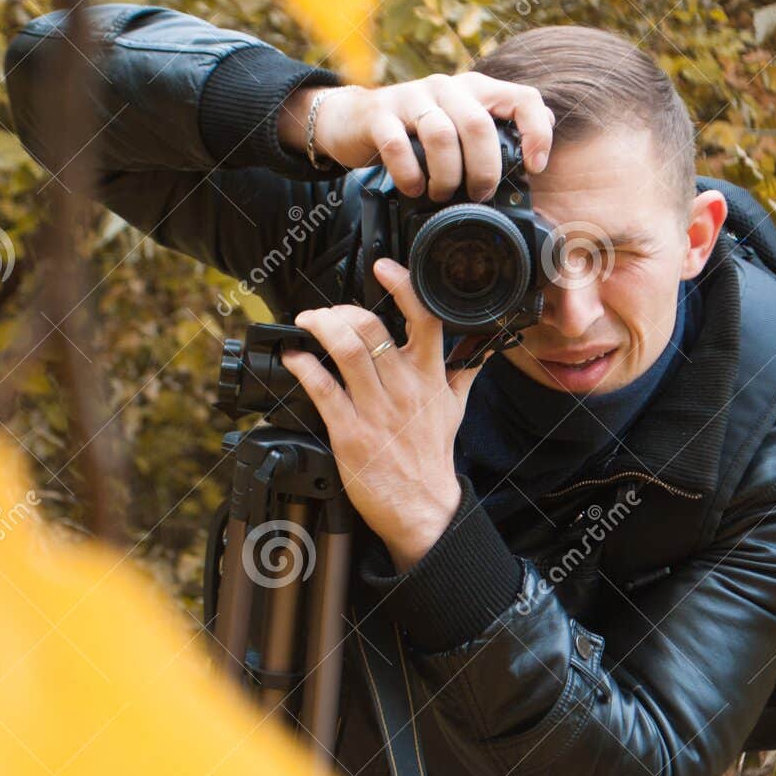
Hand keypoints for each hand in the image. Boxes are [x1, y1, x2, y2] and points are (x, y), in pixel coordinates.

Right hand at [277, 74, 553, 201]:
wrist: (352, 120)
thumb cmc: (415, 132)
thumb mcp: (459, 124)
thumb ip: (496, 130)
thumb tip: (545, 136)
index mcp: (475, 88)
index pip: (523, 98)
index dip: (536, 133)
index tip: (534, 167)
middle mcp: (446, 86)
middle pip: (478, 126)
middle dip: (483, 169)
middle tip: (478, 195)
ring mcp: (411, 97)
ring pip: (441, 136)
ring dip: (446, 176)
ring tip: (441, 195)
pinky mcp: (379, 114)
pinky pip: (399, 147)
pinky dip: (409, 176)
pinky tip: (413, 189)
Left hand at [280, 258, 484, 571]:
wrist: (424, 508)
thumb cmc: (433, 457)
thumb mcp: (456, 409)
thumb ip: (464, 372)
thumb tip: (480, 348)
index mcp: (431, 377)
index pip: (425, 319)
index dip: (403, 286)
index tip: (383, 268)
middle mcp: (405, 388)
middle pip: (371, 328)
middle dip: (341, 310)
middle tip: (325, 312)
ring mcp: (376, 410)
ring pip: (346, 351)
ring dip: (320, 328)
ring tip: (307, 323)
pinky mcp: (350, 432)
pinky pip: (323, 389)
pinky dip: (303, 366)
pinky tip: (294, 357)